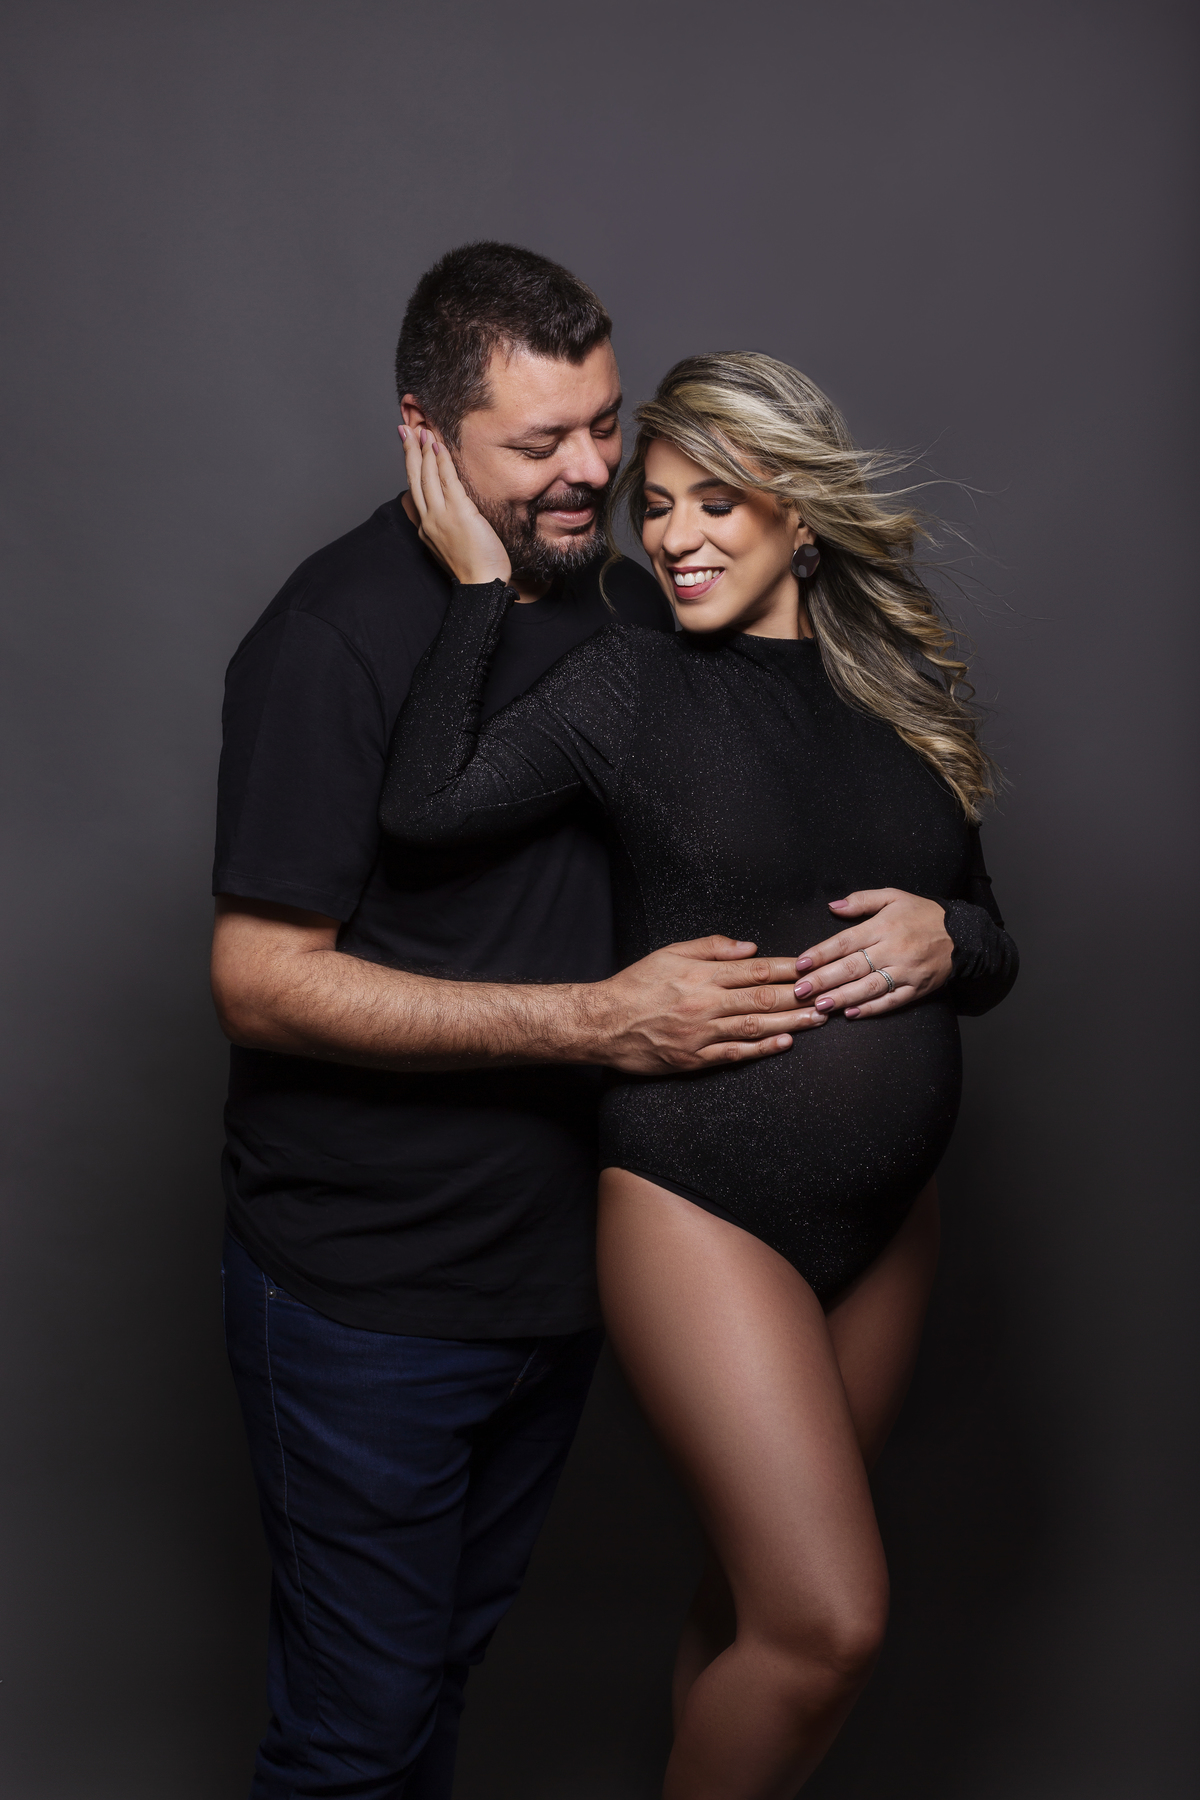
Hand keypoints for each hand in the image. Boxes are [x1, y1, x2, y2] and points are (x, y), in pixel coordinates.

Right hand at [400, 425, 511, 586]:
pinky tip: (438, 446)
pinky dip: (441, 461)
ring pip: (427, 476)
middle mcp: (429, 519)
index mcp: (426, 527)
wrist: (482, 584)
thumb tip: (456, 508)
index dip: (411, 466)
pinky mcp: (458, 513)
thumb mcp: (454, 544)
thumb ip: (449, 524)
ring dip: (424, 450)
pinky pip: (447, 481)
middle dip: (410, 451)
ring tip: (423, 430)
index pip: (416, 490)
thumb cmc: (476, 568)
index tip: (409, 447)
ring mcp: (441, 516)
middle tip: (407, 429)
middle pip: (415, 478)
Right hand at [581, 935, 827, 1074]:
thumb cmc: (634, 985)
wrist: (601, 1022)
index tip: (813, 966)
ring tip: (818, 1019)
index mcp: (701, 973)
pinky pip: (734, 1054)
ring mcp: (700, 1033)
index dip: (790, 968)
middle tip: (829, 995)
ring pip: (755, 1026)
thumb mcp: (669, 953)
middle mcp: (705, 1002)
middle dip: (801, 996)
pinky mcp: (693, 1059)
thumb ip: (711, 946)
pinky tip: (784, 1043)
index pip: (757, 968)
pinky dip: (762, 1050)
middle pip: (764, 998)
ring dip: (791, 1022)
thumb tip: (749, 947)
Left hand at [793, 890, 952, 1019]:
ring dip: (842, 998)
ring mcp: (906, 971)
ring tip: (820, 1005)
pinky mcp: (917, 988)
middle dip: (823, 980)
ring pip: (869, 987)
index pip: (845, 941)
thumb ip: (861, 900)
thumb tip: (833, 906)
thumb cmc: (923, 914)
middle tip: (800, 991)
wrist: (964, 934)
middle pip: (853, 967)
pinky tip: (851, 1013)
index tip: (800, 964)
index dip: (821, 954)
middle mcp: (894, 949)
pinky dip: (871, 1009)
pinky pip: (891, 1001)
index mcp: (884, 926)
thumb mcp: (894, 896)